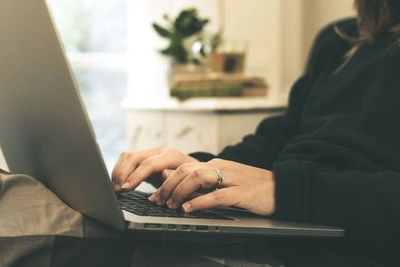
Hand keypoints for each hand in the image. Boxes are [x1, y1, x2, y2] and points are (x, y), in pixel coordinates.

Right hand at [112, 147, 198, 191]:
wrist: (193, 171)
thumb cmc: (190, 179)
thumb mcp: (186, 181)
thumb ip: (174, 178)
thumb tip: (163, 174)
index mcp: (171, 156)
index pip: (149, 164)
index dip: (135, 176)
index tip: (126, 188)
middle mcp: (159, 151)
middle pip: (134, 157)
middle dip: (123, 174)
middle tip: (118, 190)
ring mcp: (150, 153)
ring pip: (128, 156)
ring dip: (119, 172)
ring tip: (116, 188)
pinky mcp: (144, 158)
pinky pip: (127, 160)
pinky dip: (120, 170)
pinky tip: (118, 182)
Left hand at [149, 158, 275, 215]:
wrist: (281, 187)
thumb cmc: (250, 186)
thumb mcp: (223, 181)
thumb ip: (201, 181)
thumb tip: (177, 180)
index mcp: (216, 165)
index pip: (184, 167)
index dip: (167, 181)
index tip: (156, 195)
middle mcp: (221, 167)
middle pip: (187, 170)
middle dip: (168, 186)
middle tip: (158, 201)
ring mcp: (232, 178)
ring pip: (198, 178)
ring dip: (180, 191)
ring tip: (170, 204)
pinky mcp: (242, 192)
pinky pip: (217, 195)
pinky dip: (200, 201)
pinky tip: (189, 209)